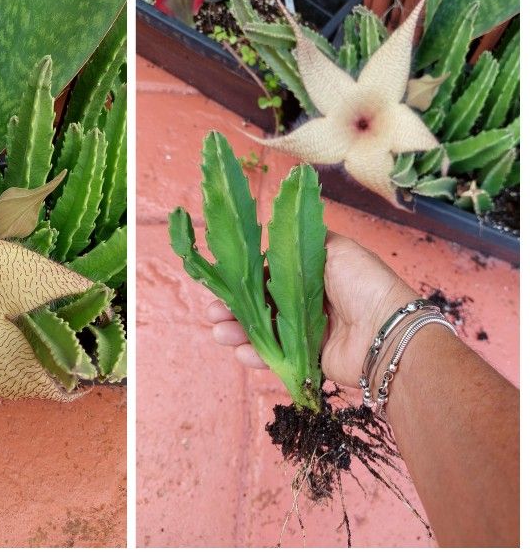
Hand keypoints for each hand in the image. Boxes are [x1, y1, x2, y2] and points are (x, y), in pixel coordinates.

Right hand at [207, 231, 418, 387]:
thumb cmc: (365, 285)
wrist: (389, 333)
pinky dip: (256, 355)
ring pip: (263, 332)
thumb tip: (272, 241)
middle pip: (260, 305)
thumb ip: (301, 244)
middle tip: (212, 311)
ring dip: (238, 332)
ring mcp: (306, 333)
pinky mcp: (308, 360)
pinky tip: (240, 351)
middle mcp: (307, 303)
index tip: (223, 282)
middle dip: (234, 308)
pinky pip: (276, 358)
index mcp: (312, 275)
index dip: (245, 279)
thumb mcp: (335, 248)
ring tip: (219, 332)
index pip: (269, 276)